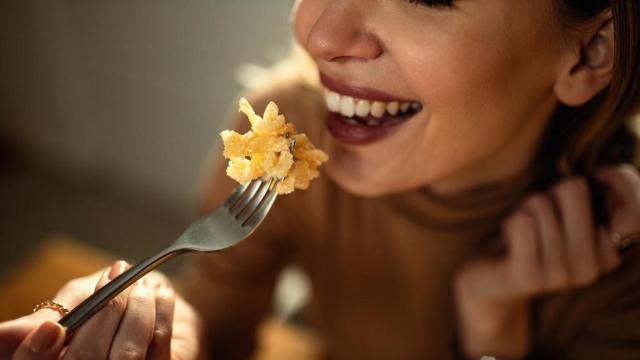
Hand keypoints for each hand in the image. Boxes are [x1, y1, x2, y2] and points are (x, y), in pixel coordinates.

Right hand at [0, 261, 202, 359]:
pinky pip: (158, 348)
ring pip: (126, 355)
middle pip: (84, 359)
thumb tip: (0, 335)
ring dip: (136, 310)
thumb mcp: (74, 301)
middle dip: (103, 313)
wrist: (160, 299)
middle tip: (115, 275)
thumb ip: (48, 315)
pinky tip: (162, 293)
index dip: (35, 353)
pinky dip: (161, 314)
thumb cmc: (110, 303)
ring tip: (143, 284)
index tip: (50, 328)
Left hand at [453, 165, 639, 357]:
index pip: (634, 208)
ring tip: (523, 233)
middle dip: (548, 194)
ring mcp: (562, 275)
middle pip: (574, 189)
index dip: (611, 178)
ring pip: (540, 203)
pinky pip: (521, 220)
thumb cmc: (532, 232)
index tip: (591, 183)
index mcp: (611, 253)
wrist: (490, 280)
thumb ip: (601, 189)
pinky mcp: (529, 277)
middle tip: (539, 220)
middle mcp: (592, 268)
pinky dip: (510, 221)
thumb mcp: (569, 209)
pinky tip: (509, 242)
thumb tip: (606, 173)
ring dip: (523, 209)